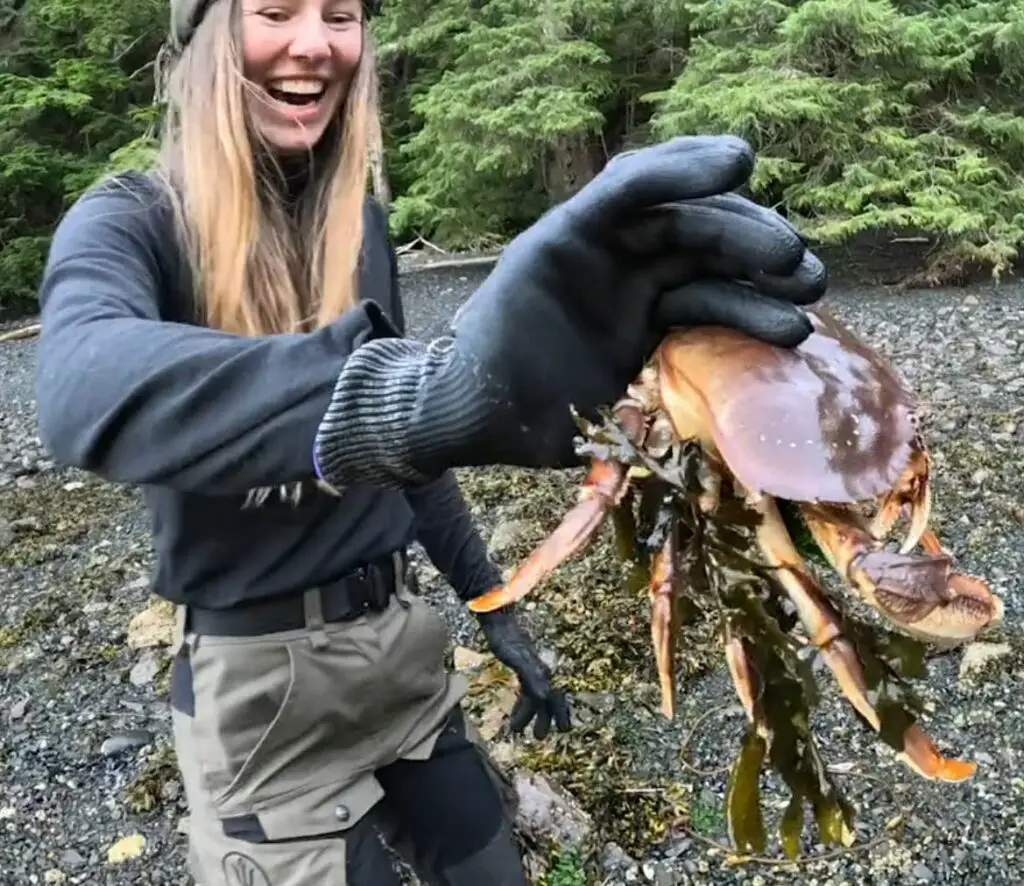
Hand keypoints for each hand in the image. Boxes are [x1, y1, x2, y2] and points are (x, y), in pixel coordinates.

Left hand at [314, 135, 827, 488]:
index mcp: (577, 230)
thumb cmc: (493, 353)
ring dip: (762, 278)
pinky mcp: (655, 334)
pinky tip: (788, 329)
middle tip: (793, 259)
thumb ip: (576, 241)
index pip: (640, 186)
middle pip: (691, 228)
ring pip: (711, 271)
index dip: (689, 167)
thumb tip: (629, 233)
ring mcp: (638, 294)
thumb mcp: (531, 281)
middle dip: (746, 235)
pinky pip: (709, 313)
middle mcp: (613, 254)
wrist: (486, 416)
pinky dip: (749, 316)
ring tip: (807, 293)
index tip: (742, 163)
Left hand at [476, 608, 571, 739]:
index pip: (549, 698)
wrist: (498, 620)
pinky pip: (526, 689)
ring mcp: (530, 668)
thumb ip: (532, 677)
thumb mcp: (518, 659)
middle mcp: (539, 671)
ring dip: (531, 713)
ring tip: (520, 728)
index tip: (553, 733)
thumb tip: (545, 697)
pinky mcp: (520, 665)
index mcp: (540, 671)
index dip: (552, 716)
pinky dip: (522, 702)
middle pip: (547, 699)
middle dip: (545, 718)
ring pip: (535, 695)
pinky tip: (515, 708)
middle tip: (540, 737)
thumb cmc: (506, 638)